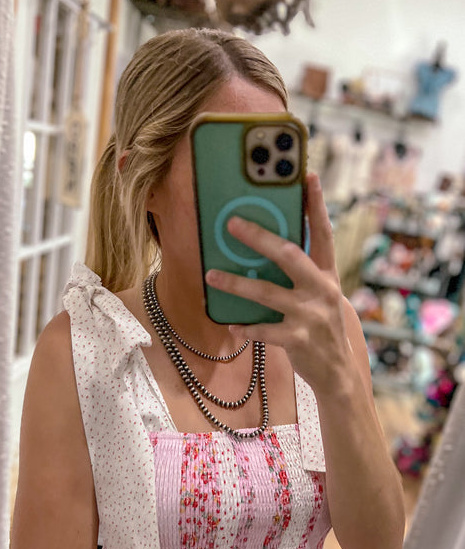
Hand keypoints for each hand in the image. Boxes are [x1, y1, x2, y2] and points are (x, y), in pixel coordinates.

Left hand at [205, 173, 352, 398]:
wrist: (337, 372)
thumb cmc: (321, 328)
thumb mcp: (320, 296)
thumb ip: (300, 275)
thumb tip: (264, 251)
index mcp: (327, 275)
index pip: (322, 233)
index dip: (316, 204)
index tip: (308, 176)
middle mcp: (321, 290)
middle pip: (288, 255)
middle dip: (258, 238)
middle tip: (232, 224)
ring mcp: (310, 316)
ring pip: (266, 293)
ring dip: (236, 284)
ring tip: (211, 275)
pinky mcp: (298, 340)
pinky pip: (264, 330)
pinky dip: (245, 327)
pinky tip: (231, 324)